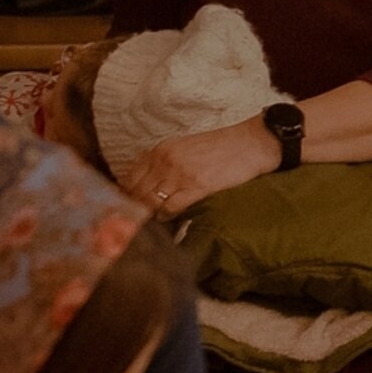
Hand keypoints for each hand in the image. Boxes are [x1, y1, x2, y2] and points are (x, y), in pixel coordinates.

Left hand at [122, 119, 278, 217]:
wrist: (250, 143)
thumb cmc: (220, 147)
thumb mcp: (185, 147)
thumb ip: (163, 163)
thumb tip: (146, 186)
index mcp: (160, 150)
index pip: (130, 177)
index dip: (123, 196)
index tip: (121, 210)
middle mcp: (165, 160)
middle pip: (136, 192)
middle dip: (131, 210)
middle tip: (129, 226)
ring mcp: (179, 173)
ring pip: (150, 201)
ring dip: (146, 217)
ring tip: (145, 228)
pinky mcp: (196, 186)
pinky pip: (170, 208)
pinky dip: (165, 218)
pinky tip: (166, 222)